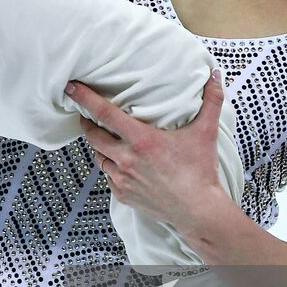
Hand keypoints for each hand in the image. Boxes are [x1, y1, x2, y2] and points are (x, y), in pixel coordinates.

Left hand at [65, 71, 226, 227]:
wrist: (198, 211)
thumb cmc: (200, 171)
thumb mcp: (206, 132)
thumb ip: (211, 101)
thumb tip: (215, 75)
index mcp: (141, 140)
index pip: (104, 113)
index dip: (85, 98)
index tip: (71, 87)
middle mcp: (126, 159)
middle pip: (93, 135)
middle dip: (87, 123)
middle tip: (87, 114)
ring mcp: (122, 179)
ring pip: (99, 157)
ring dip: (100, 146)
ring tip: (106, 139)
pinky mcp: (123, 195)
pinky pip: (108, 176)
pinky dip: (111, 168)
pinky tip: (121, 164)